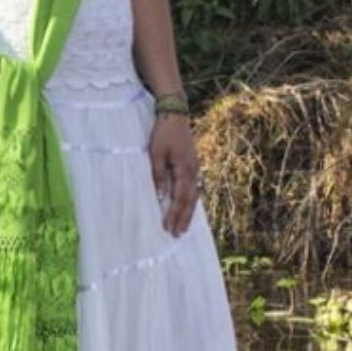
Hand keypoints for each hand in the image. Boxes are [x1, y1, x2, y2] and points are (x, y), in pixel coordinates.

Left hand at [147, 111, 199, 236]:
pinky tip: (188, 209)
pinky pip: (194, 189)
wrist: (175, 115)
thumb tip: (160, 197)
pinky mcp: (193, 166)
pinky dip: (191, 202)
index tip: (167, 227)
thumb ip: (158, 175)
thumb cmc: (163, 133)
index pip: (179, 197)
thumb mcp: (156, 153)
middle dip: (183, 219)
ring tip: (184, 227)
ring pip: (194, 196)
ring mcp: (195, 169)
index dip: (174, 214)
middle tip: (177, 235)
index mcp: (184, 169)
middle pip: (190, 201)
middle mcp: (193, 171)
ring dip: (189, 213)